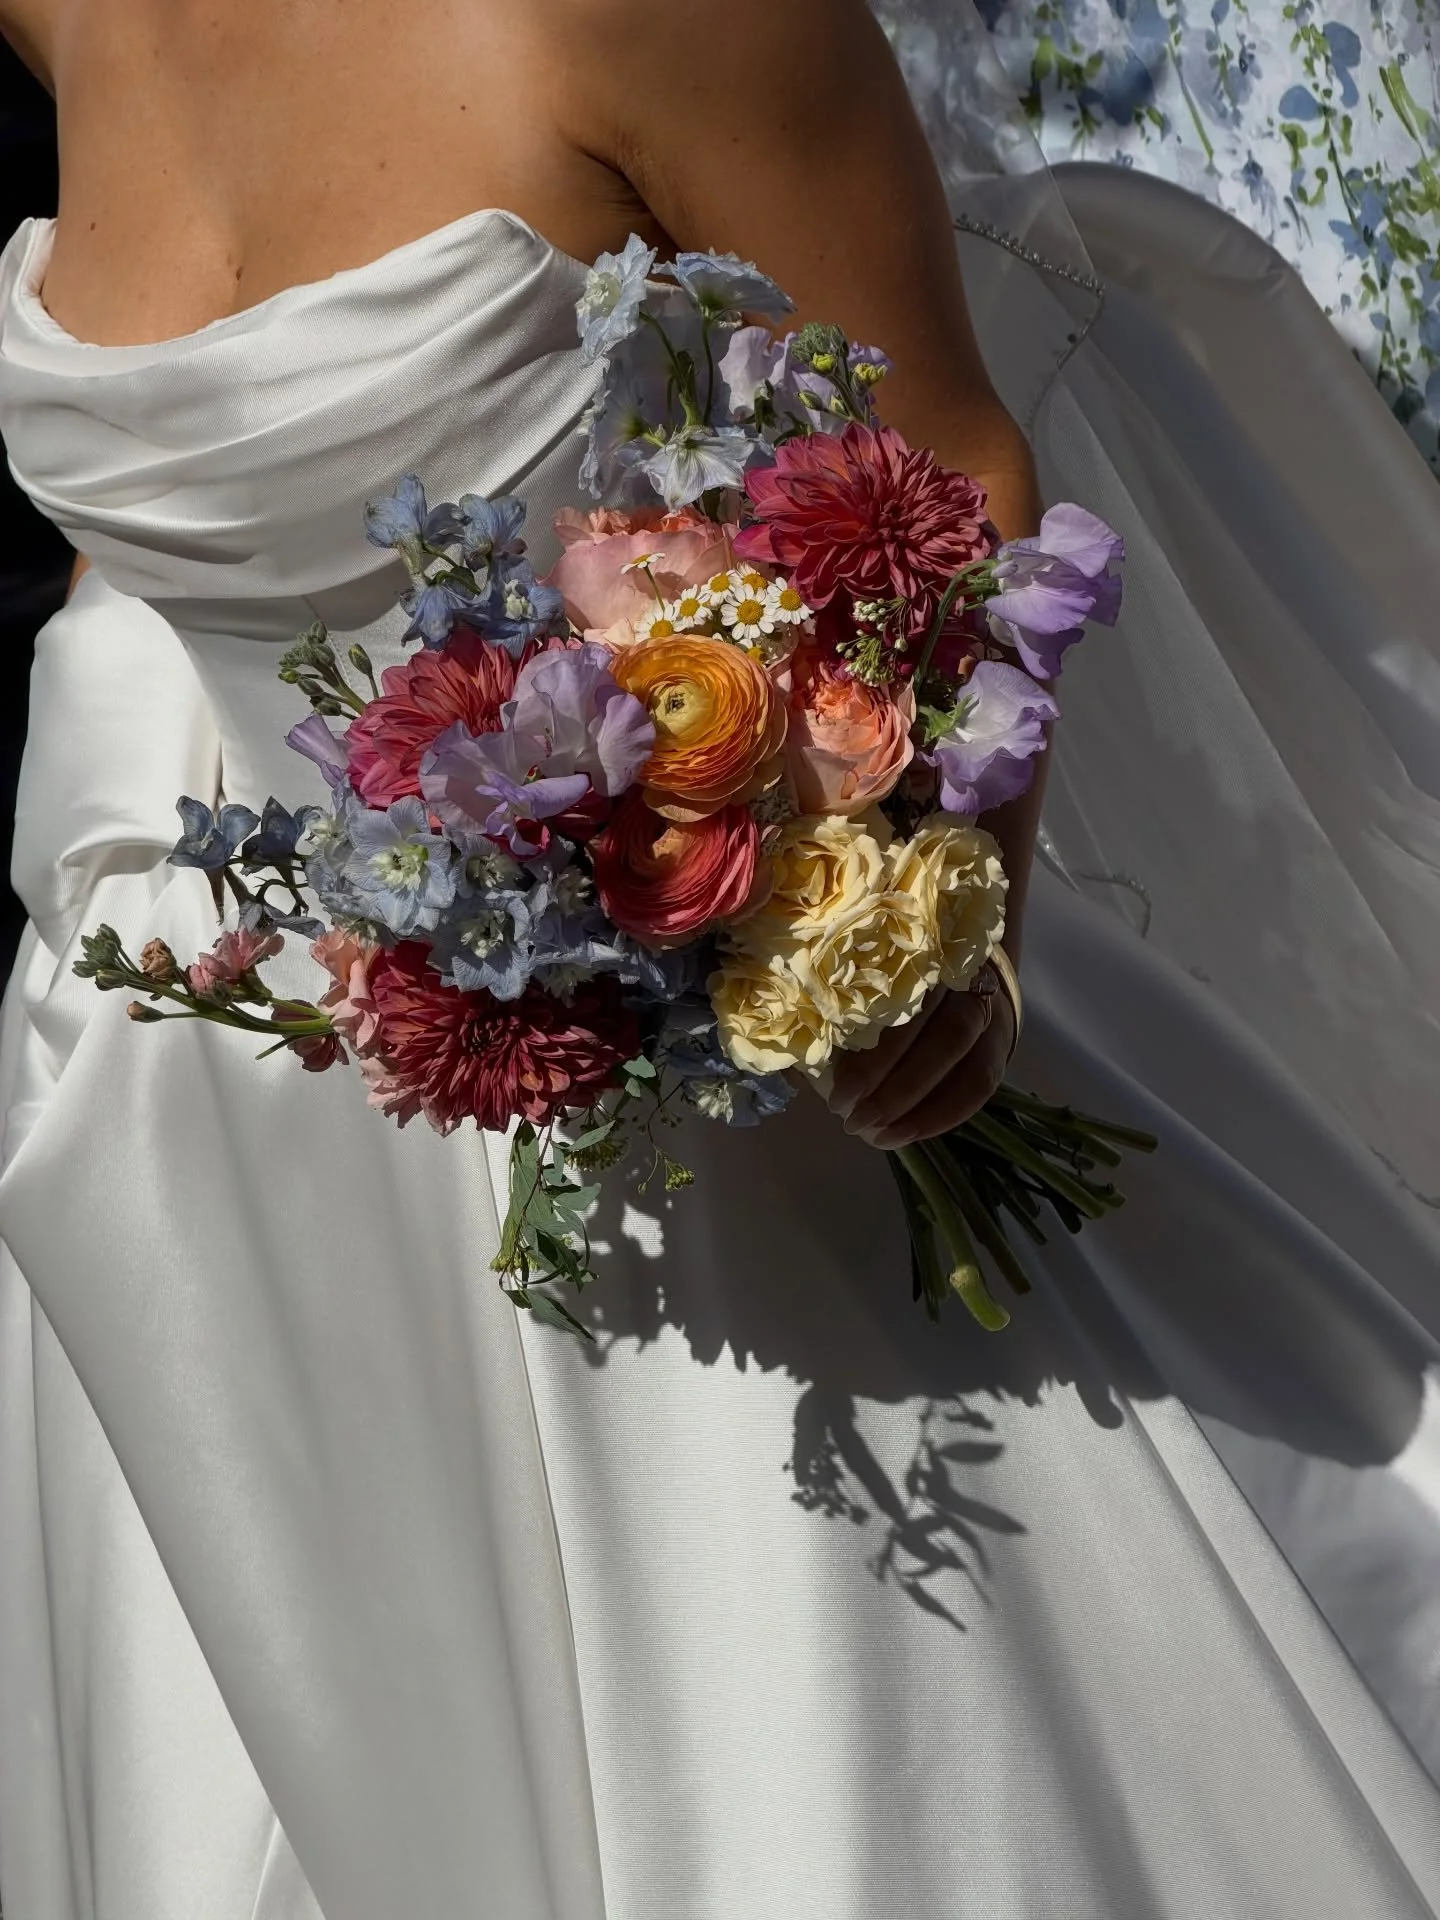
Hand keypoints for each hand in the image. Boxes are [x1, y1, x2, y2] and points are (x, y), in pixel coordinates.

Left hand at [825, 979, 1014, 1149]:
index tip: (838, 1093)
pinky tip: (910, 1134)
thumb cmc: (897, 992)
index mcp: (913, 960)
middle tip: (854, 1119)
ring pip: (958, 1052)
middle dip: (892, 1083)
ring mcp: (985, 1010)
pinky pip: (979, 1083)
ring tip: (880, 1135)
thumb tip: (792, 1060)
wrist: (966, 980)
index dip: (868, 1055)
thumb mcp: (869, 992)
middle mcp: (956, 978)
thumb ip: (837, 1017)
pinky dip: (945, 1113)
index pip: (893, 1007)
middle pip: (932, 1029)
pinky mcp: (998, 1044)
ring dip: (918, 1101)